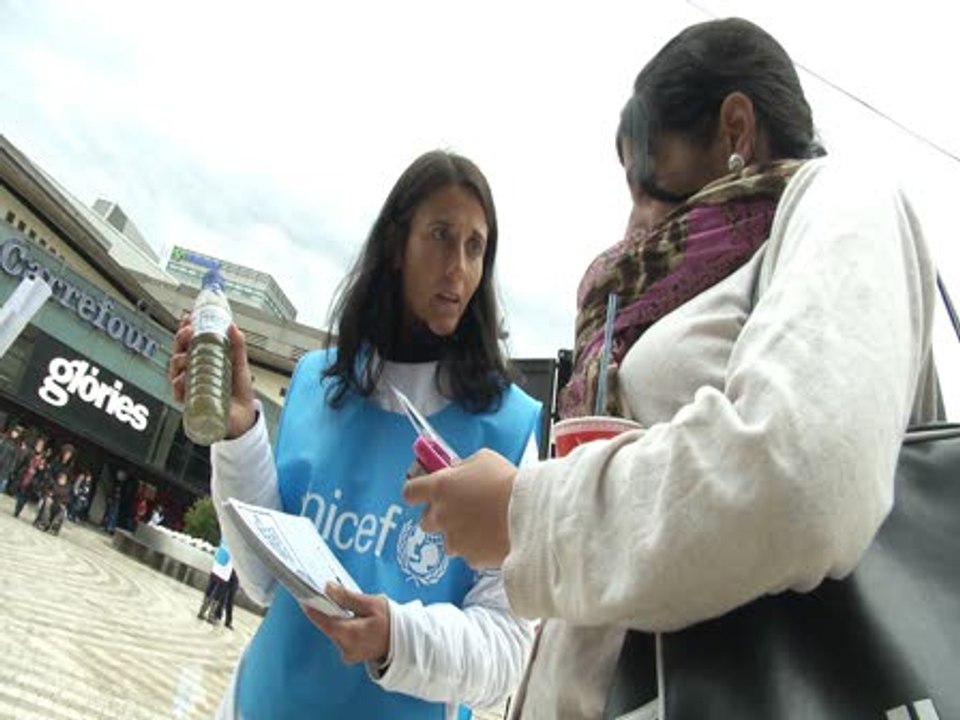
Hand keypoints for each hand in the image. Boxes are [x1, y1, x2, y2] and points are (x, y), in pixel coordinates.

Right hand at [167, 315, 256, 438]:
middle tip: (187, 332)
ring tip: (186, 355)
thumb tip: (233, 326)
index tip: (188, 318)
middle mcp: (193, 372)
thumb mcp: (239, 364)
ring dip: (177, 359)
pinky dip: (178, 384)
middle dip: (180, 340)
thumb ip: (237, 346)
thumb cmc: (238, 391)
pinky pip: (178, 392)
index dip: (185, 329)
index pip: (189, 342)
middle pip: (179, 352)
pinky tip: (182, 378)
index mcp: (203, 360)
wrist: (243, 417)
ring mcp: (190, 386)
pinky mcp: (190, 401)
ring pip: (175, 370)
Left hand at [303, 585, 390, 664]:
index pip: (322, 620)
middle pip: (328, 625)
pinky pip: (342, 636)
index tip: (304, 596)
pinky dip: (345, 626)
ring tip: (353, 608)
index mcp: (348, 634)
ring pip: (335, 630)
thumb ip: (347, 597)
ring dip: (338, 618)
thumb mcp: (372, 604)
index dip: (312, 607)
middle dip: (329, 610)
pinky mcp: (351, 654)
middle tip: (332, 595)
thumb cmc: (391, 622)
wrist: (407, 643)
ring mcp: (347, 653)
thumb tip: (327, 588)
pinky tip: (355, 619)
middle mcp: (344, 647)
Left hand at [402, 448, 516, 568]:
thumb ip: (462, 466)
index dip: (415, 492)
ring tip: (482, 525)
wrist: (529, 514)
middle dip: (438, 516)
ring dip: (459, 534)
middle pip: (425, 521)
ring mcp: (454, 539)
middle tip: (458, 509)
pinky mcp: (470, 557)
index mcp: (440, 487)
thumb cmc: (507, 482)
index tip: (422, 492)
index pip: (410, 492)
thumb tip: (456, 471)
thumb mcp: (483, 459)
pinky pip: (468, 553)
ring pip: (447, 540)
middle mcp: (441, 515)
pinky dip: (477, 547)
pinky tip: (493, 537)